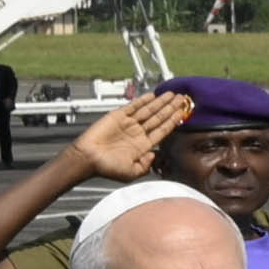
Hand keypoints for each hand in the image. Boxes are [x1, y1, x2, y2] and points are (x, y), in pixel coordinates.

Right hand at [64, 90, 191, 184]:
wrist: (86, 159)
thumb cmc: (106, 168)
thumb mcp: (131, 173)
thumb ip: (146, 166)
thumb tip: (154, 154)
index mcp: (142, 145)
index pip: (162, 131)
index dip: (173, 122)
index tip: (182, 114)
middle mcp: (137, 133)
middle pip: (159, 118)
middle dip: (171, 108)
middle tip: (182, 99)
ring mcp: (128, 124)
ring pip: (149, 110)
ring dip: (161, 102)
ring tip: (172, 95)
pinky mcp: (117, 116)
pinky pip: (133, 106)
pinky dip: (142, 101)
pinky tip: (152, 96)